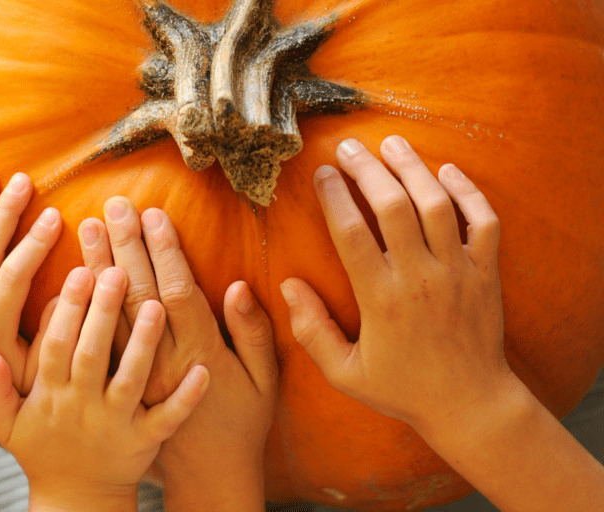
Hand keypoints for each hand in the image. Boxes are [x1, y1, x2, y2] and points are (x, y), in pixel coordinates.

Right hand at [0, 265, 208, 511]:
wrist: (75, 499)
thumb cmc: (43, 450)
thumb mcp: (8, 425)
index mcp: (50, 395)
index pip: (56, 344)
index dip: (67, 309)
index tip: (80, 270)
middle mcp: (82, 406)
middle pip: (92, 353)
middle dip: (104, 312)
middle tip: (118, 270)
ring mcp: (116, 424)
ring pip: (130, 379)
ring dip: (143, 344)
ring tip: (157, 305)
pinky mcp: (145, 442)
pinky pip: (168, 419)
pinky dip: (186, 398)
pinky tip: (204, 372)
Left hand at [78, 202, 276, 509]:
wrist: (208, 480)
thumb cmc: (242, 427)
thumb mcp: (264, 383)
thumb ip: (252, 334)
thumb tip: (238, 286)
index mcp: (199, 355)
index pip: (176, 292)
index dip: (164, 251)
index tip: (153, 214)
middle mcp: (160, 364)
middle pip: (136, 297)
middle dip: (125, 248)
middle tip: (112, 207)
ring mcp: (132, 380)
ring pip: (107, 320)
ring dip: (96, 274)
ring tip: (87, 231)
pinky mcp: (114, 394)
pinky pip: (90, 355)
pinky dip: (77, 320)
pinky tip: (66, 285)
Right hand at [280, 135, 510, 436]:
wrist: (470, 403)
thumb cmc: (403, 388)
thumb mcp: (344, 372)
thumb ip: (311, 330)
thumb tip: (288, 285)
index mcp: (381, 298)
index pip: (351, 232)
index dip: (333, 196)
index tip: (322, 173)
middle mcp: (420, 277)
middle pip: (393, 206)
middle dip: (368, 170)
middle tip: (349, 147)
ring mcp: (458, 271)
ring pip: (436, 204)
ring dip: (413, 168)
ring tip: (392, 143)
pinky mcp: (486, 272)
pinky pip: (483, 220)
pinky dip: (468, 191)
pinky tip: (447, 171)